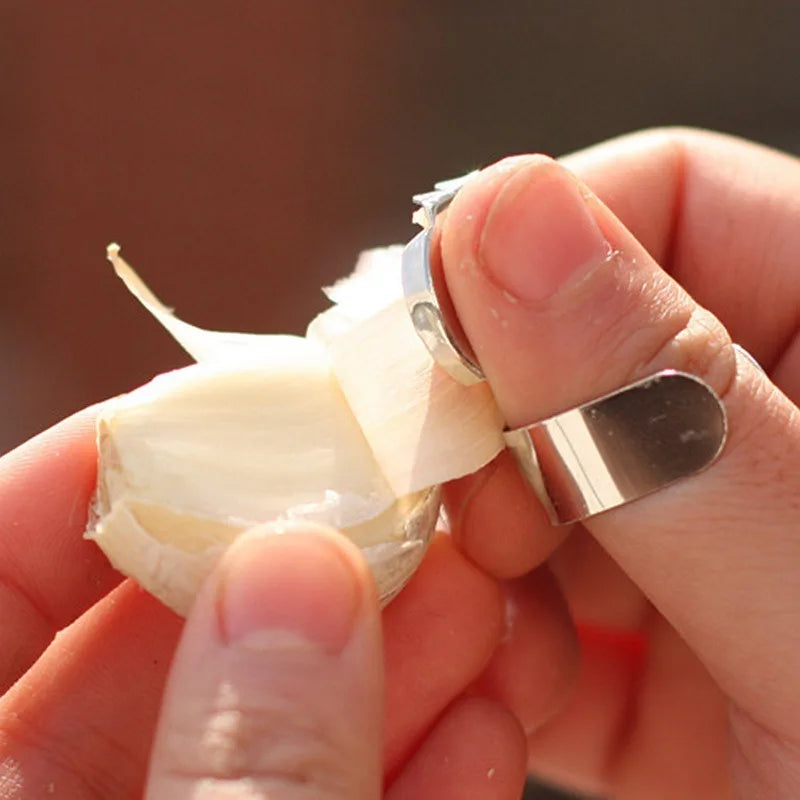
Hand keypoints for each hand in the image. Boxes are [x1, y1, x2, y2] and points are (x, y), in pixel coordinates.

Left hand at [0, 412, 528, 797]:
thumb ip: (240, 763)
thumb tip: (301, 573)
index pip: (3, 570)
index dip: (108, 469)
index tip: (226, 407)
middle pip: (162, 642)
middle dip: (300, 565)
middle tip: (401, 504)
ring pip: (262, 726)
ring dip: (383, 665)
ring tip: (479, 603)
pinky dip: (402, 774)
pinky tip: (484, 729)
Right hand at [440, 129, 799, 798]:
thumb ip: (664, 408)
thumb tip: (501, 209)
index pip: (662, 204)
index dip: (524, 261)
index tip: (427, 360)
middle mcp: (773, 431)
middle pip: (572, 346)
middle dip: (492, 426)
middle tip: (484, 522)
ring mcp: (709, 541)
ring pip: (532, 477)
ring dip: (483, 548)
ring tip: (495, 622)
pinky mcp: (665, 652)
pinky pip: (540, 601)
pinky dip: (498, 640)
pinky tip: (513, 684)